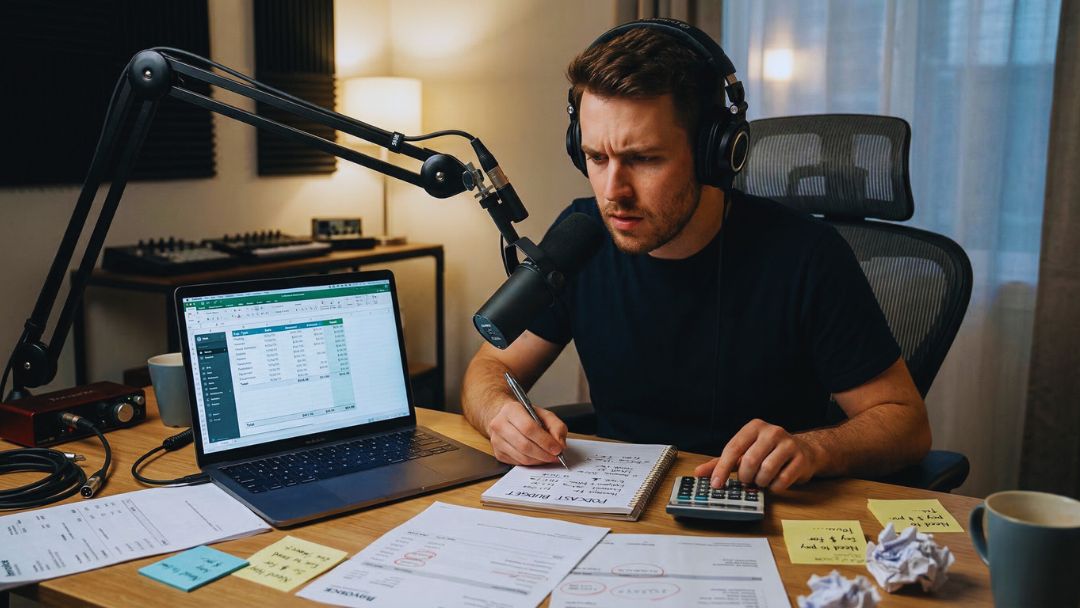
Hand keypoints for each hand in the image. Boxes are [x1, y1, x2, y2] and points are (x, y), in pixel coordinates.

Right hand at [485, 401, 567, 465]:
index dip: (545, 441)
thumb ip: (557, 427)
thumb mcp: (545, 415)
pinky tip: (537, 457)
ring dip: (538, 460)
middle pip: (524, 445)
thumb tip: (560, 444)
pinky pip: (517, 463)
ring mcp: (496, 440)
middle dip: (543, 454)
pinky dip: (531, 463)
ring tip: (548, 457)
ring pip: (521, 457)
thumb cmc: (526, 416)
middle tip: (555, 456)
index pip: (528, 428)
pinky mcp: (497, 453)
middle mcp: (499, 424)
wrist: (507, 419)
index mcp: (511, 410)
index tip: (557, 448)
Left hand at [693, 419, 818, 490]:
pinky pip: (782, 480)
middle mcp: (772, 432)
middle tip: (747, 480)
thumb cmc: (768, 452)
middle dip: (745, 477)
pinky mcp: (801, 459)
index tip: (716, 484)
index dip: (722, 468)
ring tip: (761, 480)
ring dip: (760, 482)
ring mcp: (789, 444)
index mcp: (754, 427)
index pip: (733, 448)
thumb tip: (699, 472)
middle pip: (749, 461)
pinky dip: (774, 487)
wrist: (804, 451)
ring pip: (766, 470)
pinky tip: (774, 483)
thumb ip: (721, 462)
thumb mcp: (743, 453)